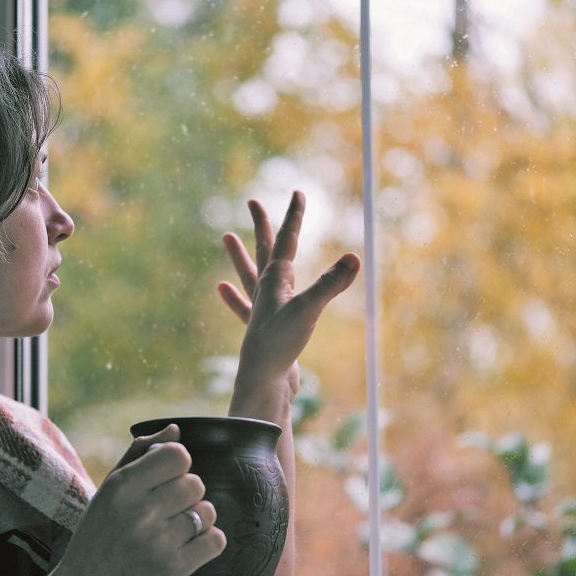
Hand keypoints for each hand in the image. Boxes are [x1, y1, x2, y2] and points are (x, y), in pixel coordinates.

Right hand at [14, 423, 225, 575]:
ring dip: (197, 518)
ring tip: (175, 528)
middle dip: (187, 493)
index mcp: (122, 486)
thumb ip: (140, 454)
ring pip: (208, 511)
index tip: (166, 478)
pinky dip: (208, 542)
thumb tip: (176, 430)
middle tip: (168, 508)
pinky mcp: (174, 568)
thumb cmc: (102, 530)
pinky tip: (188, 545)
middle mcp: (140, 512)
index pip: (178, 455)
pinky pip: (216, 540)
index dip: (178, 464)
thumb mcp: (109, 487)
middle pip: (196, 484)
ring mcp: (158, 542)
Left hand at [217, 190, 360, 422]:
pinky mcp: (261, 329)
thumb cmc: (279, 344)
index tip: (298, 193)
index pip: (286, 240)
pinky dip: (233, 296)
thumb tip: (354, 258)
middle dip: (262, 225)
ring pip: (249, 274)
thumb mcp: (309, 311)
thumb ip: (331, 284)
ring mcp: (261, 309)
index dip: (294, 216)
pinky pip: (243, 306)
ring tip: (225, 237)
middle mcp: (266, 290)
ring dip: (240, 255)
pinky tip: (220, 288)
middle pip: (264, 250)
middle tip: (253, 201)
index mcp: (275, 280)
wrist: (263, 382)